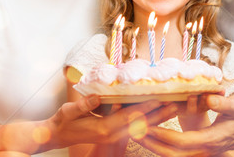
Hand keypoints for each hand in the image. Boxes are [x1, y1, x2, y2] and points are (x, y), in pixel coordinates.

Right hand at [48, 95, 177, 148]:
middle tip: (176, 104)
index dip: (144, 108)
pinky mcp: (114, 134)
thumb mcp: (69, 111)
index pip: (128, 117)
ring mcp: (114, 136)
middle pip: (140, 124)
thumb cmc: (63, 121)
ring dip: (157, 118)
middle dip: (159, 114)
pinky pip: (134, 128)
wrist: (57, 135)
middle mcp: (112, 134)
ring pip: (140, 126)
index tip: (159, 99)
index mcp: (104, 129)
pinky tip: (158, 115)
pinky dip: (148, 121)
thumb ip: (84, 105)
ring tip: (173, 108)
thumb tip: (97, 97)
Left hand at [136, 94, 233, 155]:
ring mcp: (199, 154)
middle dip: (151, 143)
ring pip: (172, 156)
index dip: (162, 135)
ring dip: (153, 145)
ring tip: (136, 133)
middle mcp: (202, 151)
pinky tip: (150, 137)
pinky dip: (161, 146)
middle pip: (171, 153)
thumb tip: (209, 99)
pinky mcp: (196, 152)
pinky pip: (175, 153)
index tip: (147, 126)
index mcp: (210, 140)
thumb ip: (223, 104)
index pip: (181, 142)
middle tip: (132, 131)